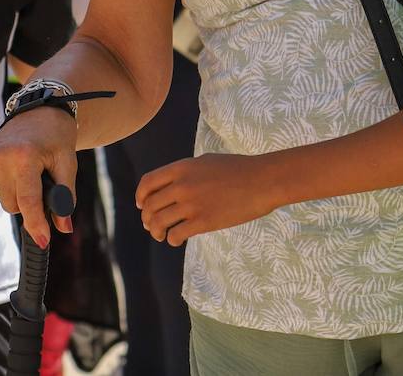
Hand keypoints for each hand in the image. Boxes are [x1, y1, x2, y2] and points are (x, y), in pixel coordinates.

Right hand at [0, 108, 77, 247]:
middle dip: (30, 202)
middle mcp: (0, 156)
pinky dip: (6, 182)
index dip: (36, 224)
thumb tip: (64, 228)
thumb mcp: (68, 164)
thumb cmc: (57, 137)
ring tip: (29, 170)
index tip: (42, 242)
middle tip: (43, 181)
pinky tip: (15, 164)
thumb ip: (66, 198)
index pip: (28, 201)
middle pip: (14, 205)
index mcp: (25, 156)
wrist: (40, 108)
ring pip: (2, 199)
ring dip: (17, 192)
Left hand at [136, 154, 280, 246]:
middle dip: (147, 218)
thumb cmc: (239, 169)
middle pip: (150, 206)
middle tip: (151, 225)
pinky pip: (175, 235)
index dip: (140, 196)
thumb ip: (186, 172)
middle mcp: (182, 185)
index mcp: (182, 167)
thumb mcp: (207, 162)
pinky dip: (172, 240)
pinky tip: (178, 239)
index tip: (142, 205)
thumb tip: (172, 185)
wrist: (263, 181)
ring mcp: (192, 204)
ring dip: (156, 232)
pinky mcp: (203, 222)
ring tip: (161, 235)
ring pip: (158, 223)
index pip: (148, 183)